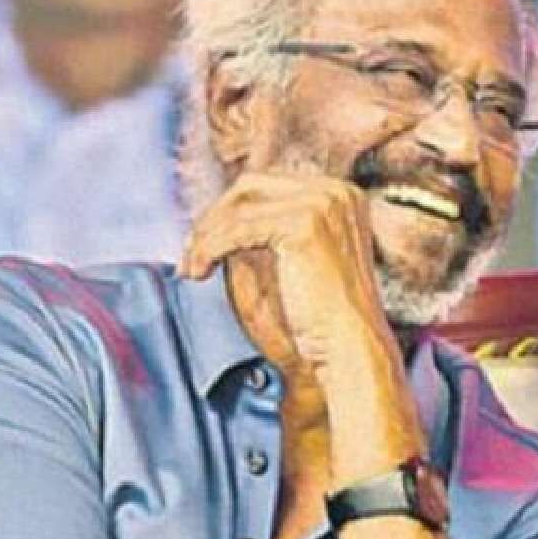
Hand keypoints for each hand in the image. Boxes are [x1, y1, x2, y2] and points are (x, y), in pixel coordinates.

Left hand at [180, 172, 391, 369]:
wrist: (347, 351)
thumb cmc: (318, 322)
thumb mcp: (286, 264)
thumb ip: (259, 232)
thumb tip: (213, 217)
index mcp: (340, 197)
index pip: (267, 186)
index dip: (227, 214)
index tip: (201, 245)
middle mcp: (337, 192)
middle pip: (251, 186)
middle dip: (212, 220)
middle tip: (190, 256)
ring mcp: (325, 203)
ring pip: (239, 205)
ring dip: (205, 236)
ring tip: (192, 267)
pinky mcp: (306, 223)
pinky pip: (237, 227)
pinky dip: (208, 248)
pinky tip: (199, 271)